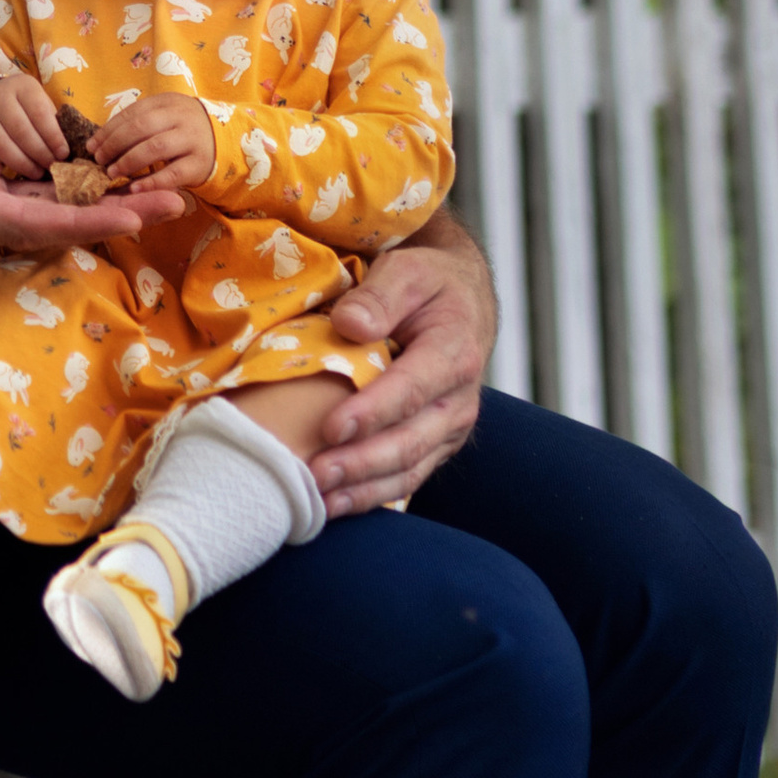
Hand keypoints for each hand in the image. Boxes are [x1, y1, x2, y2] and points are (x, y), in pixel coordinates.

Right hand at [0, 70, 64, 177]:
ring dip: (21, 163)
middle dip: (39, 153)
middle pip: (20, 129)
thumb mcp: (40, 104)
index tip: (63, 154)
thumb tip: (71, 152)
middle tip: (51, 167)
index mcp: (22, 86)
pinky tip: (0, 171)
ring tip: (36, 173)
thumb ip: (53, 122)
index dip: (53, 136)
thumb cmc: (25, 109)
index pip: (39, 112)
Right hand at [0, 88, 182, 257]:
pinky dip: (62, 188)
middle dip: (111, 215)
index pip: (28, 223)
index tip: (135, 216)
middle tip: (175, 198)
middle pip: (50, 223)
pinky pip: (21, 195)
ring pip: (41, 211)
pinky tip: (95, 175)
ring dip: (96, 203)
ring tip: (152, 189)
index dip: (85, 222)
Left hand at [93, 90, 215, 187]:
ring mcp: (192, 140)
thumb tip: (100, 140)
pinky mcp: (199, 164)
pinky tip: (133, 188)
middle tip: (99, 160)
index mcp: (168, 102)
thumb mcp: (165, 116)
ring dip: (128, 161)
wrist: (224, 141)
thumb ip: (140, 122)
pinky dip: (151, 182)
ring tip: (111, 173)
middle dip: (114, 144)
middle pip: (141, 127)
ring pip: (155, 148)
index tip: (91, 145)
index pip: (133, 112)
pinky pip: (172, 174)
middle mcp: (181, 118)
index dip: (109, 129)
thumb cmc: (183, 130)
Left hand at [310, 217, 497, 517]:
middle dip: (362, 463)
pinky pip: (406, 478)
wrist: (463, 304)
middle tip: (315, 476)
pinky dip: (371, 496)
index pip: (412, 389)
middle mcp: (459, 401)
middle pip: (410, 441)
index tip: (332, 428)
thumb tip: (350, 325)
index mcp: (454, 353)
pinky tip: (334, 507)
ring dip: (363, 490)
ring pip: (409, 470)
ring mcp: (449, 430)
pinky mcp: (435, 446)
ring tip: (319, 503)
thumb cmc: (427, 285)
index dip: (373, 412)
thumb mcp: (407, 271)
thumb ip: (380, 296)